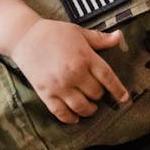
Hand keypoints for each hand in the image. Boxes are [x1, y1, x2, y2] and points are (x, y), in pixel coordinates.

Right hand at [11, 20, 128, 123]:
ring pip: (81, 107)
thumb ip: (100, 38)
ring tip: (90, 107)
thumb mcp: (79, 32)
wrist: (25, 37)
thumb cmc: (54, 32)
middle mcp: (74, 73)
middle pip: (95, 93)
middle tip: (97, 93)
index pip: (108, 77)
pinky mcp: (46, 93)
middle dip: (99, 95)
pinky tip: (75, 118)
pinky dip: (70, 118)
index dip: (118, 89)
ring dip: (89, 110)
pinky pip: (61, 112)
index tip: (125, 98)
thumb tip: (119, 36)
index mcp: (85, 57)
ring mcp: (60, 85)